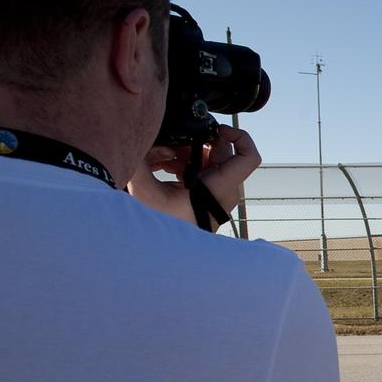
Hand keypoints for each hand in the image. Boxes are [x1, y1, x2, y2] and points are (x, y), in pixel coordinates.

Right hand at [127, 125, 261, 226]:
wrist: (167, 252)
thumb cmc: (162, 227)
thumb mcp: (147, 194)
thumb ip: (140, 164)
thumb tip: (134, 138)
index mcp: (219, 187)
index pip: (248, 157)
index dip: (239, 136)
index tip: (216, 128)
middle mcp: (224, 188)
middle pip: (219, 150)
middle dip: (192, 142)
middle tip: (168, 146)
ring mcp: (217, 190)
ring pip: (207, 158)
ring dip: (182, 153)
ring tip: (158, 160)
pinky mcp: (207, 193)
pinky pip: (200, 169)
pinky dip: (182, 163)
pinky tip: (160, 167)